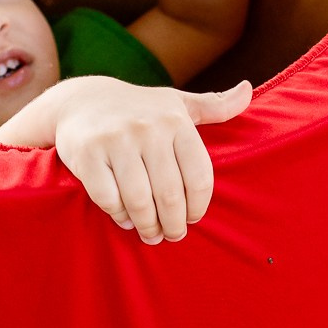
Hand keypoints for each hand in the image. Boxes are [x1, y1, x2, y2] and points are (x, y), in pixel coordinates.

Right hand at [0, 76, 251, 241]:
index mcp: (176, 121)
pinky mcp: (88, 155)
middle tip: (172, 236)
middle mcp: (148, 129)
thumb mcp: (177, 103)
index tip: (192, 218)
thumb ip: (215, 105)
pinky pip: (108, 198)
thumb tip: (248, 91)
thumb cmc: (139, 109)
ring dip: (147, 225)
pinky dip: (119, 214)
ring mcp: (116, 141)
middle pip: (170, 194)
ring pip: (140, 200)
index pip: (199, 177)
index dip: (198, 206)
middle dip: (173, 224)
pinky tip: (125, 219)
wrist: (80, 101)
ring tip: (151, 234)